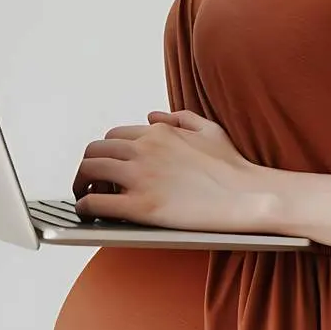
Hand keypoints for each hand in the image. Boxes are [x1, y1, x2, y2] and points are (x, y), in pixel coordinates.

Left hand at [72, 110, 268, 232]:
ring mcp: (140, 178)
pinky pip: (96, 203)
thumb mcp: (209, 129)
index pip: (113, 137)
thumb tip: (152, 116)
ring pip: (88, 172)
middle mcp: (144, 150)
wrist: (249, 196)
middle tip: (89, 182)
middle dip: (87, 167)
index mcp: (157, 134)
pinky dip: (85, 207)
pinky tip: (88, 213)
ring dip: (81, 184)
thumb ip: (179, 118)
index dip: (107, 153)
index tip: (108, 167)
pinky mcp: (140, 207)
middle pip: (94, 152)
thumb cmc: (234, 167)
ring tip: (85, 196)